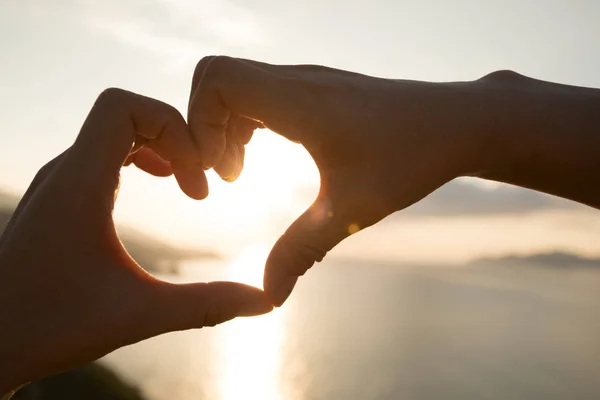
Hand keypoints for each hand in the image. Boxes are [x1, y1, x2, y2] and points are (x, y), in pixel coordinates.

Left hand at [0, 88, 271, 393]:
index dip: (170, 124)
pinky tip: (161, 186)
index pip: (122, 106)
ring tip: (187, 183)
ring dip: (158, 146)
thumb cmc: (50, 327)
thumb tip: (264, 302)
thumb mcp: (138, 315)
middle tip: (200, 182)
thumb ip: (206, 305)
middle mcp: (65, 173)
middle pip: (125, 114)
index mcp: (80, 185)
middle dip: (174, 137)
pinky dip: (139, 158)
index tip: (194, 176)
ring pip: (113, 132)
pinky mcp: (60, 197)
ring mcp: (60, 183)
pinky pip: (103, 153)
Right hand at [187, 57, 473, 305]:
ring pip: (237, 84)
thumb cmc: (410, 158)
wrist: (457, 123)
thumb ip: (301, 251)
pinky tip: (261, 158)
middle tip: (227, 177)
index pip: (217, 80)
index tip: (222, 175)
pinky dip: (245, 122)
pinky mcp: (316, 89)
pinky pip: (259, 92)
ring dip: (225, 127)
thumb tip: (267, 296)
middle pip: (217, 79)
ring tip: (239, 173)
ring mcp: (307, 81)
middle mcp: (298, 81)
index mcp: (299, 101)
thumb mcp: (351, 210)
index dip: (199, 124)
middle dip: (206, 128)